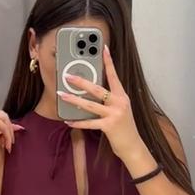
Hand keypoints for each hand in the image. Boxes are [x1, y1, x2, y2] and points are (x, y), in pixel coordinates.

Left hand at [56, 44, 142, 160]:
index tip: (103, 48)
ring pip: (90, 105)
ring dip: (74, 100)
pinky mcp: (109, 126)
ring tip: (62, 95)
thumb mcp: (120, 109)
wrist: (133, 146)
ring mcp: (115, 114)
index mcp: (122, 96)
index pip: (114, 75)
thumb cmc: (124, 128)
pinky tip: (68, 121)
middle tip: (68, 76)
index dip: (108, 61)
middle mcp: (119, 102)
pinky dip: (78, 123)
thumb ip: (109, 100)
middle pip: (97, 89)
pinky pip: (89, 123)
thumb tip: (91, 92)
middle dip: (81, 82)